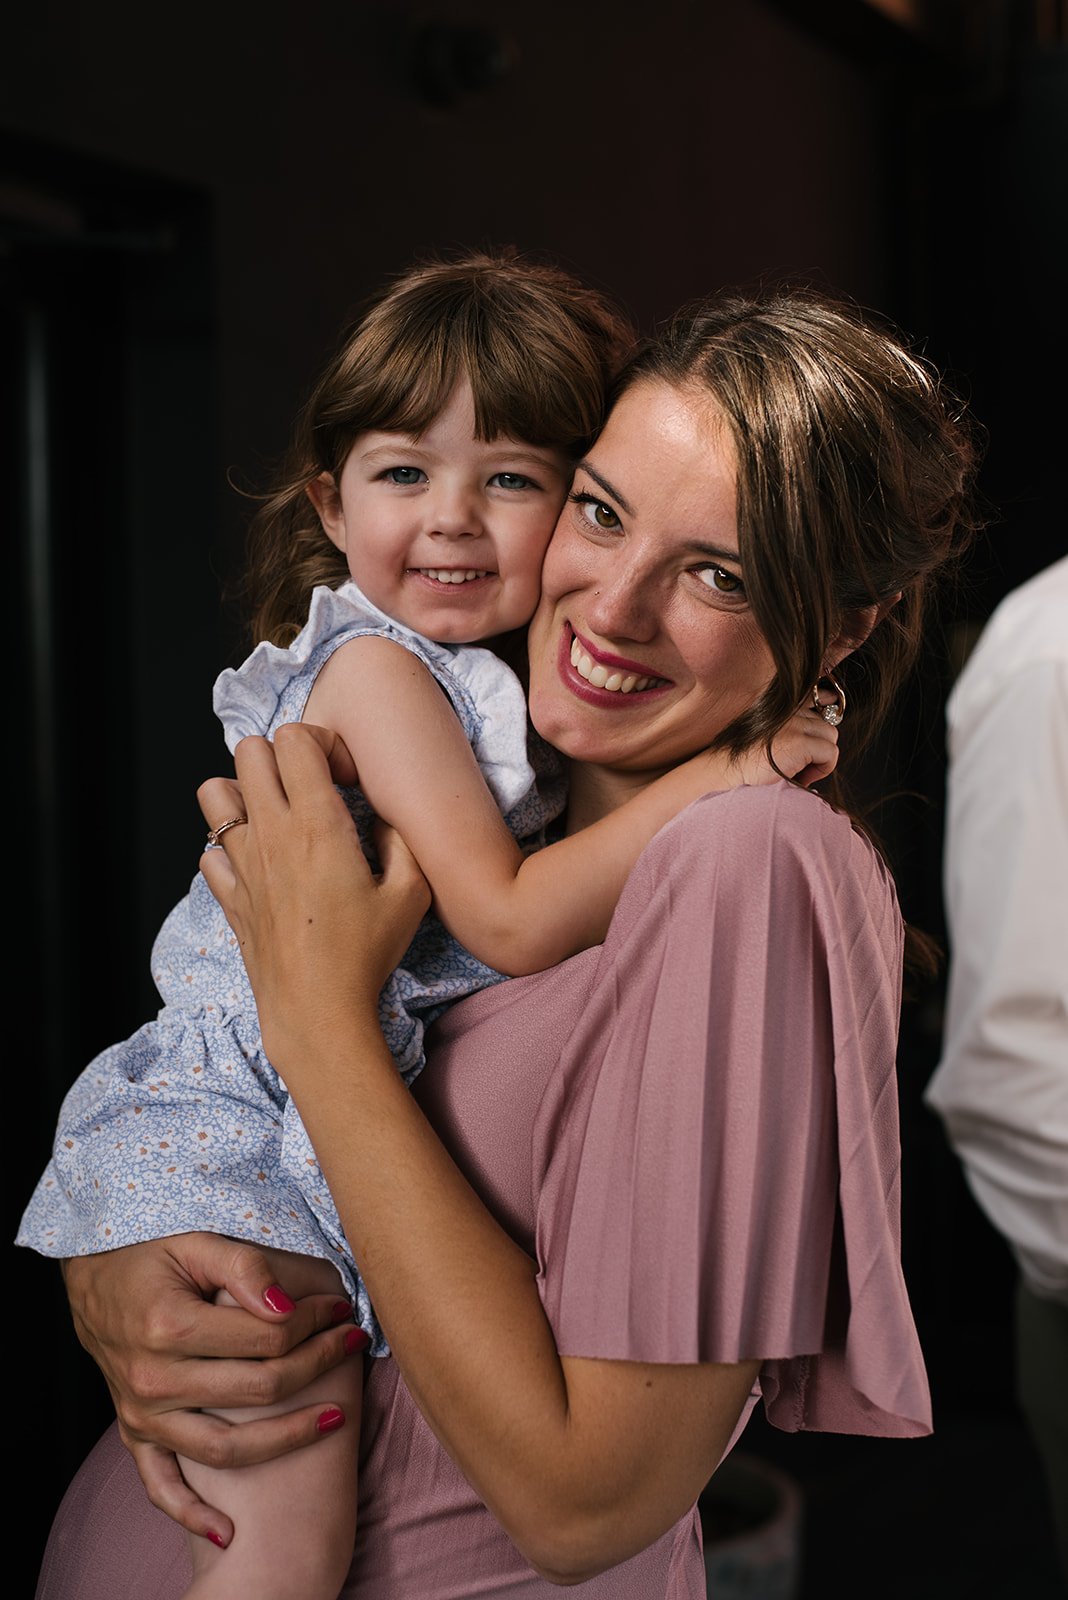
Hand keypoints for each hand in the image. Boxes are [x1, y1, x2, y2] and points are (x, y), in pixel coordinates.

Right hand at [63, 1235, 362, 1541]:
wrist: (95, 1279)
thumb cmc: (152, 1255)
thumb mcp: (197, 1242)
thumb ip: (244, 1270)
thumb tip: (287, 1308)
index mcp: (170, 1327)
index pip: (266, 1337)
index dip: (313, 1323)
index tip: (341, 1311)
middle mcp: (154, 1379)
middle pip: (257, 1390)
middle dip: (317, 1365)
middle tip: (353, 1342)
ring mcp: (143, 1414)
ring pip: (224, 1449)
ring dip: (286, 1439)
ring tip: (337, 1417)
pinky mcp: (135, 1433)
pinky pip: (161, 1486)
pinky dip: (191, 1515)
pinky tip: (228, 1533)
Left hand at [198, 723, 430, 1068]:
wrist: (318, 1011)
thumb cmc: (367, 954)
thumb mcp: (412, 893)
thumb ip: (402, 841)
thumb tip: (382, 819)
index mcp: (318, 824)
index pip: (295, 739)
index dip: (321, 742)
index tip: (342, 773)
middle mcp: (272, 834)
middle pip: (250, 750)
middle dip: (280, 754)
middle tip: (309, 784)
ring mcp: (243, 864)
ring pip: (214, 792)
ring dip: (243, 791)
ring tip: (275, 814)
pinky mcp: (229, 896)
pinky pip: (208, 849)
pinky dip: (228, 845)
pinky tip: (260, 862)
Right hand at [734, 703, 839, 789]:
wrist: (724, 773)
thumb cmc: (742, 761)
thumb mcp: (767, 737)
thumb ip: (791, 726)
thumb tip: (823, 714)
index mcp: (779, 705)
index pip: (815, 695)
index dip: (824, 702)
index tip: (828, 705)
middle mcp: (787, 709)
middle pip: (826, 726)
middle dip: (818, 749)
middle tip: (798, 766)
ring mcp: (793, 724)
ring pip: (831, 739)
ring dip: (820, 759)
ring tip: (797, 772)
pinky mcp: (799, 742)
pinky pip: (830, 754)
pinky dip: (821, 770)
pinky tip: (798, 776)